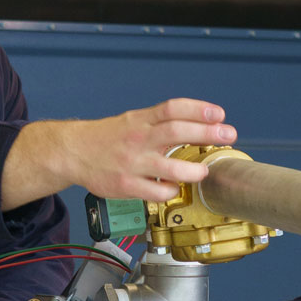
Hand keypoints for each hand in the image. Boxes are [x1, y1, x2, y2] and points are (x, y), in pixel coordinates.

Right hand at [2, 99, 236, 208]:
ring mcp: (132, 163)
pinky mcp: (126, 185)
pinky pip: (155, 191)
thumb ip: (161, 123)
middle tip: (227, 135)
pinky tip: (177, 188)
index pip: (173, 108)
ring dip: (192, 170)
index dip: (199, 109)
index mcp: (140, 120)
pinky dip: (170, 190)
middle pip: (176, 131)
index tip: (219, 114)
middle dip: (207, 133)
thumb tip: (200, 126)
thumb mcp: (133, 121)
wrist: (72, 152)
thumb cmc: (108, 138)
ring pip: (169, 167)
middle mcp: (138, 138)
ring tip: (204, 170)